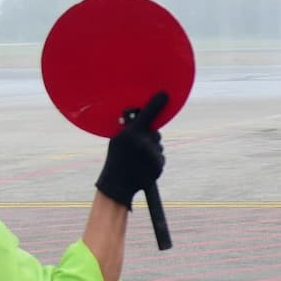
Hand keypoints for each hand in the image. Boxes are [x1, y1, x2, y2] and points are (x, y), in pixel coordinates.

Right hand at [94, 92, 167, 208]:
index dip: (156, 103)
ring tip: (138, 160)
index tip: (165, 94)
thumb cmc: (115, 160)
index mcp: (130, 133)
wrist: (117, 185)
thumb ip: (130, 129)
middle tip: (137, 147)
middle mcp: (143, 142)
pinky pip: (161, 157)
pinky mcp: (159, 165)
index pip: (147, 114)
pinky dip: (154, 160)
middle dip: (149, 137)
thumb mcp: (117, 140)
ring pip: (158, 145)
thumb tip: (142, 116)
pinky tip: (143, 167)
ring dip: (152, 150)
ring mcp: (152, 154)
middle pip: (156, 133)